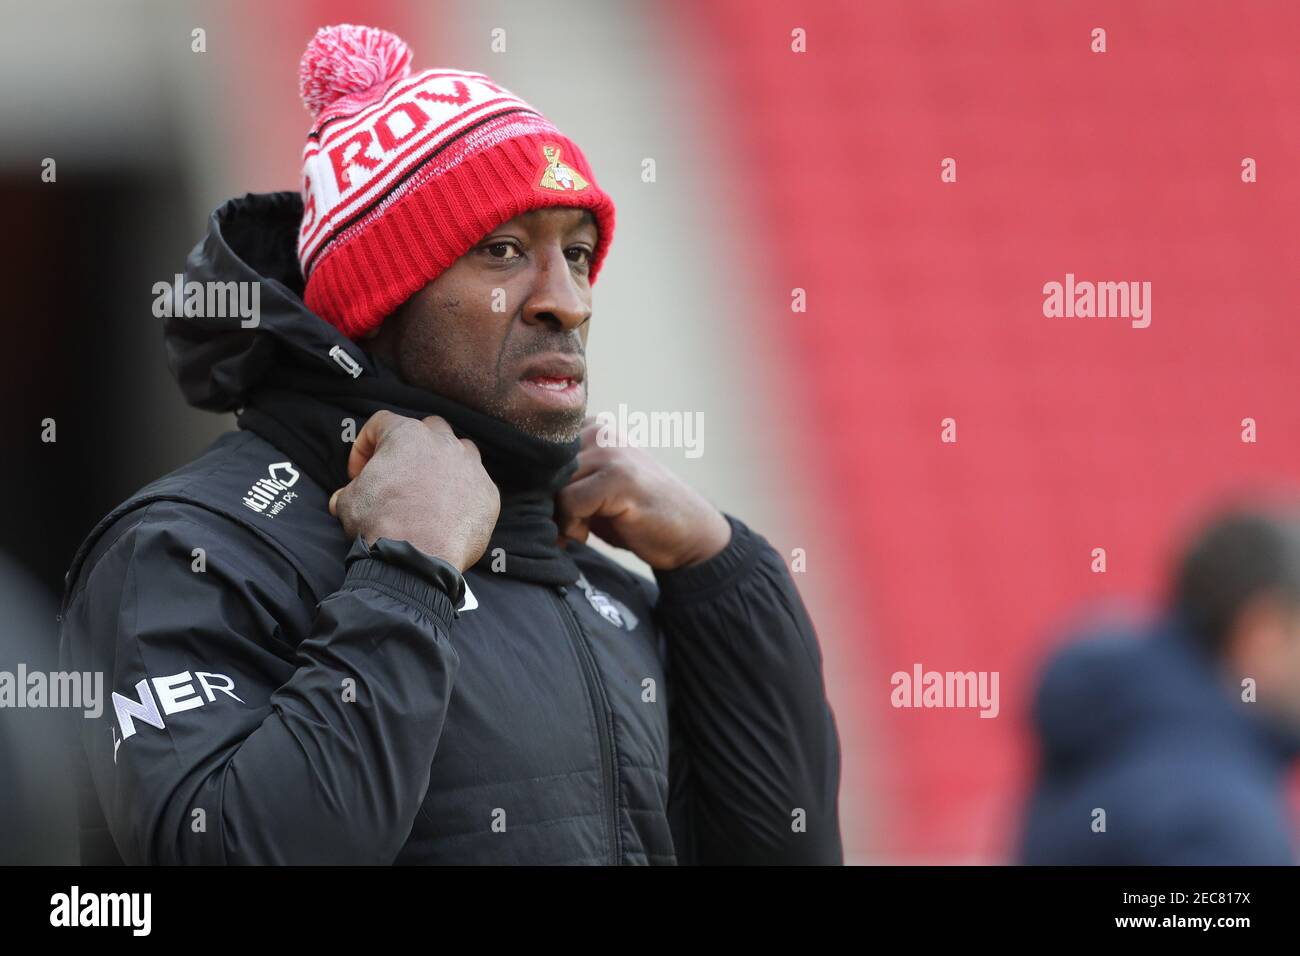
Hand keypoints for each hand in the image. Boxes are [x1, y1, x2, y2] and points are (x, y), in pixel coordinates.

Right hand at [329, 411, 499, 571]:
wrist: (418, 559)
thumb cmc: (382, 525)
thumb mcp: (349, 503)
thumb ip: (349, 492)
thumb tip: (342, 499)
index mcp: (406, 436)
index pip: (381, 423)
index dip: (364, 447)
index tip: (359, 473)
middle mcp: (443, 443)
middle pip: (428, 429)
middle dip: (411, 448)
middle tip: (398, 475)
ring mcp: (470, 467)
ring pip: (459, 451)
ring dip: (444, 464)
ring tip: (428, 492)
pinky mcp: (488, 493)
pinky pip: (476, 484)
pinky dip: (463, 494)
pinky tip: (449, 514)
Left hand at [555, 417, 731, 570]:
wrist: (690, 533)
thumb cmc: (636, 515)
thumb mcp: (595, 488)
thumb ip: (564, 478)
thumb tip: (512, 486)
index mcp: (594, 429)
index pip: (539, 451)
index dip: (538, 485)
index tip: (551, 510)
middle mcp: (602, 432)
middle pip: (542, 470)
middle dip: (547, 505)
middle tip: (566, 528)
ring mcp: (613, 452)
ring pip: (553, 486)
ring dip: (559, 517)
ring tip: (580, 530)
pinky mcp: (620, 478)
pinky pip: (570, 502)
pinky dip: (573, 525)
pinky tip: (589, 533)